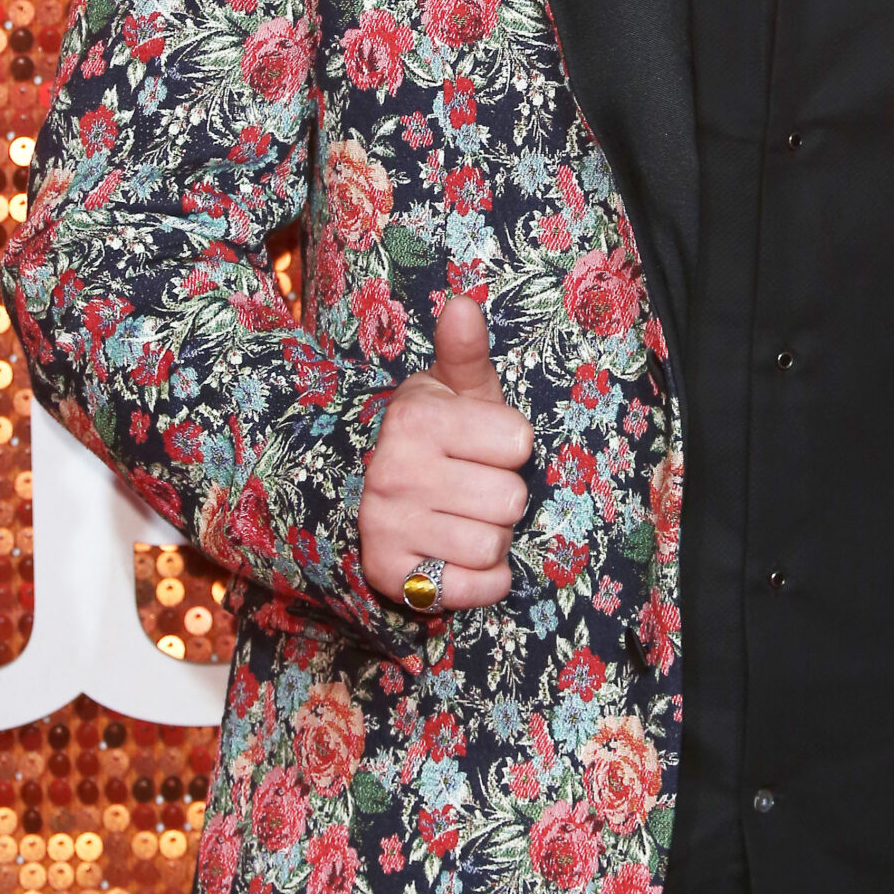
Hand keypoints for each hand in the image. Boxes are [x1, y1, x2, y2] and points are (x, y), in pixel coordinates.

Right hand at [357, 295, 533, 612]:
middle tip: (473, 486)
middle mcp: (395, 472)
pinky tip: (461, 557)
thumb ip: (466, 352)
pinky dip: (482, 581)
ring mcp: (388, 526)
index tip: (484, 444)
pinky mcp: (392, 577)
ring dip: (492, 538)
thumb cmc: (436, 435)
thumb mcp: (453, 389)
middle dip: (503, 496)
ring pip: (493, 544)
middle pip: (511, 500)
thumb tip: (462, 304)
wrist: (374, 491)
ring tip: (464, 518)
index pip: (519, 441)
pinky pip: (475, 589)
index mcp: (416, 418)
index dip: (511, 446)